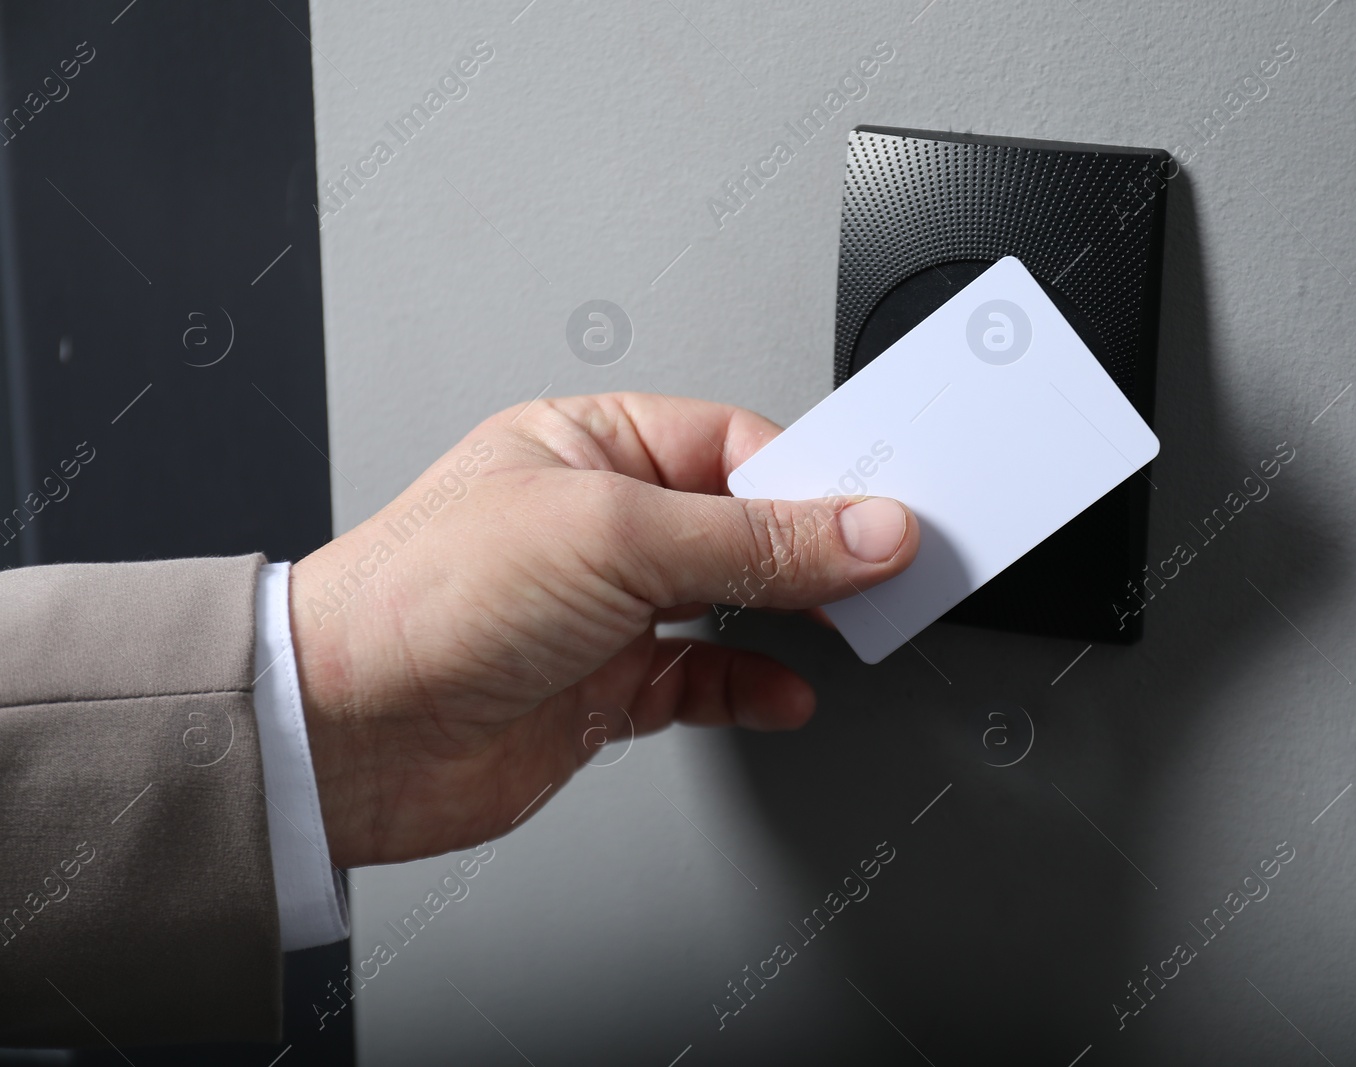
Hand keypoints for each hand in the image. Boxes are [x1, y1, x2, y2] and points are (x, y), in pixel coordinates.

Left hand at [288, 393, 917, 867]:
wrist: (341, 734)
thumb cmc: (423, 600)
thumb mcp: (612, 537)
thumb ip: (752, 540)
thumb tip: (863, 529)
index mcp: (593, 444)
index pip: (738, 446)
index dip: (816, 480)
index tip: (883, 514)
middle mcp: (602, 521)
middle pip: (744, 522)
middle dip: (816, 549)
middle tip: (886, 570)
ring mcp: (606, 608)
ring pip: (732, 602)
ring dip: (792, 619)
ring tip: (851, 628)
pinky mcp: (605, 688)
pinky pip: (704, 678)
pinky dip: (751, 685)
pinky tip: (783, 692)